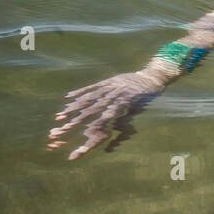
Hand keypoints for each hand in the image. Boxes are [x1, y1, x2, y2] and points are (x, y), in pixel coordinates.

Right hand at [49, 69, 167, 159]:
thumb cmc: (146, 100)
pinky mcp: (108, 80)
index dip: (94, 128)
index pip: (105, 120)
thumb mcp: (139, 112)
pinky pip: (92, 86)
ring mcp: (111, 87)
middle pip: (93, 110)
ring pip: (90, 98)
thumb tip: (115, 134)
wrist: (152, 78)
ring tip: (60, 116)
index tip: (81, 135)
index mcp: (123, 107)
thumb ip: (125, 123)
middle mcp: (115, 97)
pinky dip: (80, 91)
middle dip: (78, 119)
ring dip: (75, 107)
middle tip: (64, 128)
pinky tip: (68, 97)